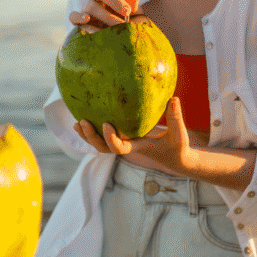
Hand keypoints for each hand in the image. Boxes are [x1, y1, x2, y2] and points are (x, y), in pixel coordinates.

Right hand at [69, 0, 140, 33]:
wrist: (118, 40)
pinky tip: (86, 19)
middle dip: (115, 1)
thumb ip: (135, 7)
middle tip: (127, 12)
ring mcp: (88, 7)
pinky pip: (73, 16)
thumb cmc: (127, 23)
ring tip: (120, 26)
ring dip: (107, 16)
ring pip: (92, 7)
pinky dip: (78, 17)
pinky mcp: (80, 20)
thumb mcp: (135, 15)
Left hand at [72, 97, 190, 172]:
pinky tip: (83, 119)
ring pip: (100, 145)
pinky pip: (104, 138)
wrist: (174, 158)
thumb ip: (175, 117)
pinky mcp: (124, 139)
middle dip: (91, 137)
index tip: (106, 124)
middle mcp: (128, 147)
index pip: (119, 148)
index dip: (110, 139)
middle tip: (83, 122)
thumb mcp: (179, 134)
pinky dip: (93, 131)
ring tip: (77, 123)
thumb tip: (174, 98)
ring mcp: (124, 144)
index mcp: (138, 147)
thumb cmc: (177, 147)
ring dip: (87, 136)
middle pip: (103, 148)